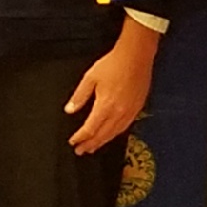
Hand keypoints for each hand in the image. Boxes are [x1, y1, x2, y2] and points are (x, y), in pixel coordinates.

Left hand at [66, 16, 160, 153]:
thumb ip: (79, 96)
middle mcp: (118, 113)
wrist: (136, 56)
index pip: (90, 129)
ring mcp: (130, 112)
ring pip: (114, 133)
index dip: (80, 137)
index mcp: (105, 106)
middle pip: (102, 135)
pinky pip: (125, 127)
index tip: (73, 142)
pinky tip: (111, 134)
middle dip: (90, 144)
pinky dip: (115, 134)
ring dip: (103, 142)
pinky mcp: (137, 108)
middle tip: (81, 151)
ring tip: (94, 147)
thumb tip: (69, 110)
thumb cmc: (113, 64)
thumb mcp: (90, 78)